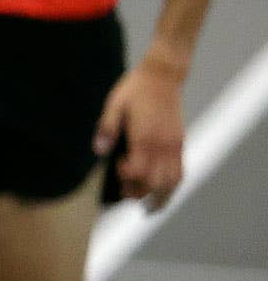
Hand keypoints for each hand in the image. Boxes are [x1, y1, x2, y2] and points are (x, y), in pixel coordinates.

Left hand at [94, 58, 186, 210]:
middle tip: (126, 195)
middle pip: (156, 182)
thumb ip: (107, 128)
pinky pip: (181, 171)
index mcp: (145, 137)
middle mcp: (163, 145)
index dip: (127, 177)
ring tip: (147, 204)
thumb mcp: (114, 104)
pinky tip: (161, 189)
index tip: (117, 168)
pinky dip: (173, 185)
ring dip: (160, 196)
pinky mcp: (180, 142)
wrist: (162, 76)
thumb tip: (99, 151)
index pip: (140, 171)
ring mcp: (174, 145)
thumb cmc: (135, 89)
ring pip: (173, 181)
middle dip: (141, 193)